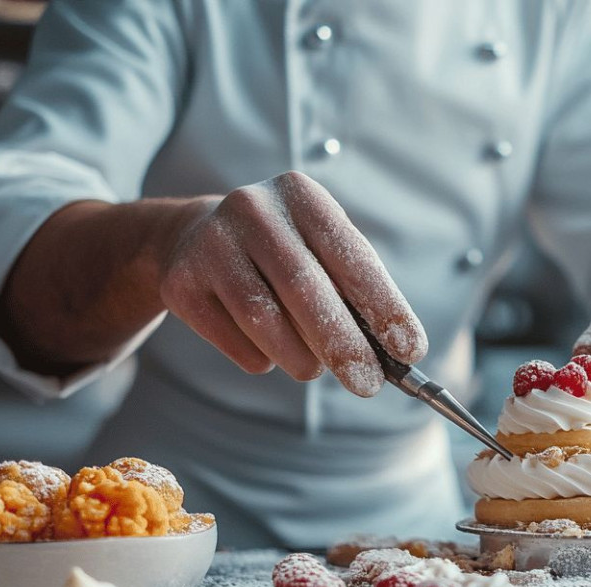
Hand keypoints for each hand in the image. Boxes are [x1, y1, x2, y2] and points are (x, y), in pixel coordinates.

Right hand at [159, 171, 425, 395]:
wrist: (192, 237)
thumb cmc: (283, 253)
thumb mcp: (321, 251)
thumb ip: (355, 294)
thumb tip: (394, 355)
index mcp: (302, 195)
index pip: (351, 256)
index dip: (384, 306)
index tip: (410, 350)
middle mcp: (253, 209)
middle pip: (305, 289)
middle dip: (344, 344)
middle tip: (368, 385)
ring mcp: (210, 243)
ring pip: (264, 318)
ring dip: (300, 357)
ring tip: (314, 370)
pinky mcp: (180, 282)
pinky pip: (233, 338)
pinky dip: (262, 357)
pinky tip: (268, 350)